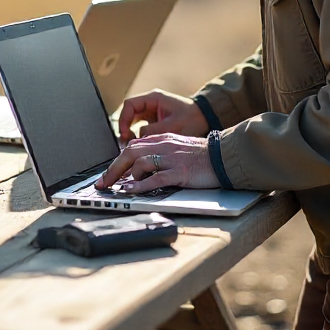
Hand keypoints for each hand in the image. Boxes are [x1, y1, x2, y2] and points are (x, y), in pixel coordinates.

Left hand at [95, 134, 218, 193]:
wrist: (226, 156)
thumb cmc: (204, 156)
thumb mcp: (179, 148)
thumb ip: (162, 153)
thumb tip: (143, 168)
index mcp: (163, 139)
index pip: (133, 147)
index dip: (118, 161)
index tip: (109, 174)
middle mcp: (164, 146)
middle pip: (130, 153)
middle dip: (112, 169)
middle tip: (103, 183)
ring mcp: (172, 159)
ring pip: (140, 163)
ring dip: (126, 177)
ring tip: (119, 188)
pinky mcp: (180, 172)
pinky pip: (156, 178)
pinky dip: (141, 185)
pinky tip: (132, 191)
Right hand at [116, 88, 208, 143]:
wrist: (207, 120)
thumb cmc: (193, 120)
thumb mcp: (173, 126)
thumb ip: (154, 131)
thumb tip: (137, 139)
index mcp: (154, 98)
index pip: (129, 105)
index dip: (123, 119)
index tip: (125, 133)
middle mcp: (151, 104)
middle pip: (129, 113)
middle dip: (125, 128)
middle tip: (127, 142)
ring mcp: (152, 113)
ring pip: (134, 122)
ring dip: (131, 133)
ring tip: (133, 146)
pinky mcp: (156, 122)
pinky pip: (141, 128)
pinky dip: (139, 137)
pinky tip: (141, 146)